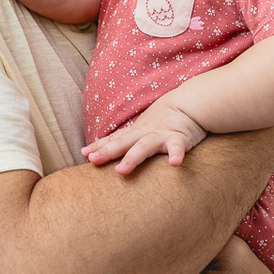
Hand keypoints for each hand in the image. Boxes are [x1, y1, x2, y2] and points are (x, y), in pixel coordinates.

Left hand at [82, 97, 206, 174]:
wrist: (189, 103)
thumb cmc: (163, 118)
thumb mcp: (142, 127)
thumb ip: (127, 139)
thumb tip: (105, 150)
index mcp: (136, 132)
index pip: (114, 139)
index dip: (100, 146)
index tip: (84, 154)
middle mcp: (145, 133)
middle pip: (123, 143)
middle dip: (107, 151)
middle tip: (93, 160)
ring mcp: (161, 135)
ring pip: (145, 146)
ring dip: (133, 157)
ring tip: (121, 170)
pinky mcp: (179, 138)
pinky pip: (177, 147)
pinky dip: (176, 155)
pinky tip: (174, 164)